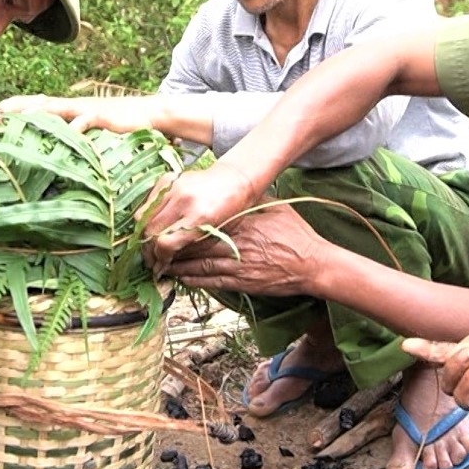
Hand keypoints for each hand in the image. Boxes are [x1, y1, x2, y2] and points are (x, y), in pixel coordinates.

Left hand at [0, 94, 158, 133]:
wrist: (150, 114)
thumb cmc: (120, 125)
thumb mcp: (95, 131)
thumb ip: (78, 139)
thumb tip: (61, 156)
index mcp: (72, 109)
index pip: (40, 104)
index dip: (19, 106)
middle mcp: (76, 106)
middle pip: (43, 103)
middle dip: (20, 106)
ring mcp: (89, 109)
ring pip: (59, 108)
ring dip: (39, 112)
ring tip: (20, 117)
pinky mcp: (104, 117)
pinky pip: (86, 120)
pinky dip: (75, 127)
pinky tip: (64, 135)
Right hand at [135, 162, 260, 275]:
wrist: (235, 179)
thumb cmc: (231, 210)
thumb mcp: (216, 233)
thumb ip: (190, 247)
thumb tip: (165, 263)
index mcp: (200, 217)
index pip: (165, 243)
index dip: (160, 259)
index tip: (160, 267)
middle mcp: (184, 201)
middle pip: (150, 231)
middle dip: (148, 250)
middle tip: (152, 261)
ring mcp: (174, 188)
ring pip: (143, 217)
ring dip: (143, 235)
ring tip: (150, 245)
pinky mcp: (167, 179)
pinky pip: (146, 202)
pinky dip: (146, 217)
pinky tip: (154, 225)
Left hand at [166, 204, 327, 295]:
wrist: (313, 265)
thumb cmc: (297, 234)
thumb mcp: (277, 207)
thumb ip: (255, 197)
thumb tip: (239, 186)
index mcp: (244, 222)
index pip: (208, 221)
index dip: (186, 223)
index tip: (169, 220)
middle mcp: (238, 243)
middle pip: (198, 244)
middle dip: (175, 245)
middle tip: (156, 245)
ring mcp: (239, 265)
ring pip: (200, 265)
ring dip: (179, 265)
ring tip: (161, 263)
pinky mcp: (243, 283)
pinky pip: (212, 282)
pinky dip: (194, 280)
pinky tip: (180, 278)